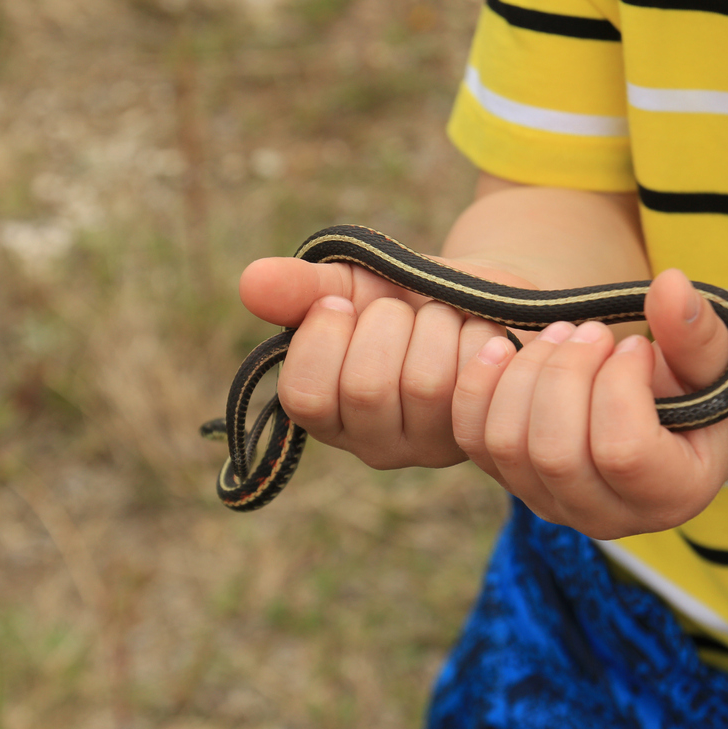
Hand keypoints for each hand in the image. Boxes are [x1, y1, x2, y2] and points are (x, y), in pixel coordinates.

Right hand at [239, 254, 533, 468]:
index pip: (304, 397)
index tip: (340, 302)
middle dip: (388, 321)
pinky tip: (475, 331)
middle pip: (366, 388)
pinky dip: (474, 333)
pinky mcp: (474, 435)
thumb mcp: (347, 285)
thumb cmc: (402, 297)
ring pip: (423, 382)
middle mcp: (370, 443)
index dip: (324, 338)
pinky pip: (471, 379)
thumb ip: (299, 287)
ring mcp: (425, 447)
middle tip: (400, 310)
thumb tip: (250, 282)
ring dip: (435, 323)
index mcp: (324, 412)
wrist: (477, 296)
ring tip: (439, 316)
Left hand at [451, 268, 727, 538]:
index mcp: (672, 496)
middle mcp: (607, 517)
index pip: (623, 453)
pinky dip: (478, 386)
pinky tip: (502, 346)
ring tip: (561, 333)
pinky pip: (473, 440)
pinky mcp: (514, 480)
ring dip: (525, 373)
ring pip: (507, 445)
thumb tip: (668, 284)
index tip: (636, 347)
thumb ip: (697, 331)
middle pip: (556, 453)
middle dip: (566, 374)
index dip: (619, 385)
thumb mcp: (717, 361)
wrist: (680, 418)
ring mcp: (553, 504)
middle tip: (592, 331)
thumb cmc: (706, 388)